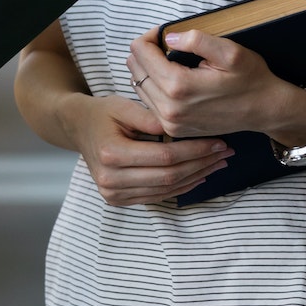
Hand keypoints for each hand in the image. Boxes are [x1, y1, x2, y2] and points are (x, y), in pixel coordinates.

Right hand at [61, 93, 231, 205]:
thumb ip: (150, 117)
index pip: (164, 157)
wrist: (79, 128)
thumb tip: (181, 128)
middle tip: (226, 153)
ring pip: (167, 189)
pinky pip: (158, 196)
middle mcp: (110, 179)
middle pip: (168, 176)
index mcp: (111, 154)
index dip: (195, 151)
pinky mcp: (118, 200)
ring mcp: (113, 193)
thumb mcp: (123, 105)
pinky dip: (182, 186)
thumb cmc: (103, 113)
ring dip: (197, 177)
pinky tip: (200, 174)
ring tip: (218, 163)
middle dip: (202, 164)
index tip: (219, 142)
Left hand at [126, 29, 305, 145]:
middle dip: (145, 52)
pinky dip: (153, 86)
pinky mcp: (173, 130)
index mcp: (178, 87)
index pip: (140, 52)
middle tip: (165, 45)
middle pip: (135, 69)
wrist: (266, 111)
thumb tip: (168, 37)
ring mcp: (169, 123)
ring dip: (147, 69)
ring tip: (168, 61)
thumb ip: (197, 39)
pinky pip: (149, 102)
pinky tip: (171, 79)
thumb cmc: (251, 79)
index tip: (163, 33)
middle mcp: (168, 109)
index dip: (149, 37)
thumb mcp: (231, 52)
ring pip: (138, 85)